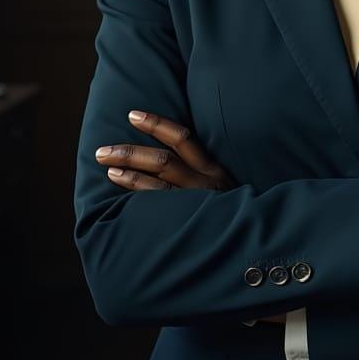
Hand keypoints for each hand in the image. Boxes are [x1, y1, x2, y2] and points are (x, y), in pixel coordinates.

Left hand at [96, 113, 284, 325]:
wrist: (256, 245)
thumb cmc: (236, 214)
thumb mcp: (226, 188)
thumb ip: (204, 173)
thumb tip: (173, 152)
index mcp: (214, 170)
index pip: (183, 137)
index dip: (156, 124)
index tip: (132, 115)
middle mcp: (205, 184)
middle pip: (162, 160)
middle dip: (129, 152)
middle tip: (102, 151)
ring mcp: (196, 206)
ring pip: (156, 185)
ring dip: (127, 174)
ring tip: (106, 168)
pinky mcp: (188, 227)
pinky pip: (156, 211)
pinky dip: (136, 200)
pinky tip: (117, 199)